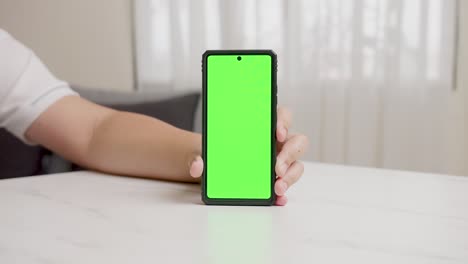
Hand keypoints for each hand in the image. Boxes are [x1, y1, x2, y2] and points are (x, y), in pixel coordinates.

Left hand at [189, 107, 308, 205]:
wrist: (212, 167)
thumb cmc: (215, 151)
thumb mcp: (202, 151)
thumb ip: (197, 156)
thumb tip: (196, 166)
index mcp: (264, 126)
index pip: (282, 116)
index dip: (283, 121)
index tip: (277, 132)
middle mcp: (277, 142)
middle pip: (297, 142)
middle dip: (290, 154)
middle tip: (276, 168)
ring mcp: (280, 161)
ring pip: (296, 164)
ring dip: (290, 176)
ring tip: (277, 188)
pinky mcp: (277, 179)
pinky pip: (286, 184)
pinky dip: (284, 193)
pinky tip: (278, 199)